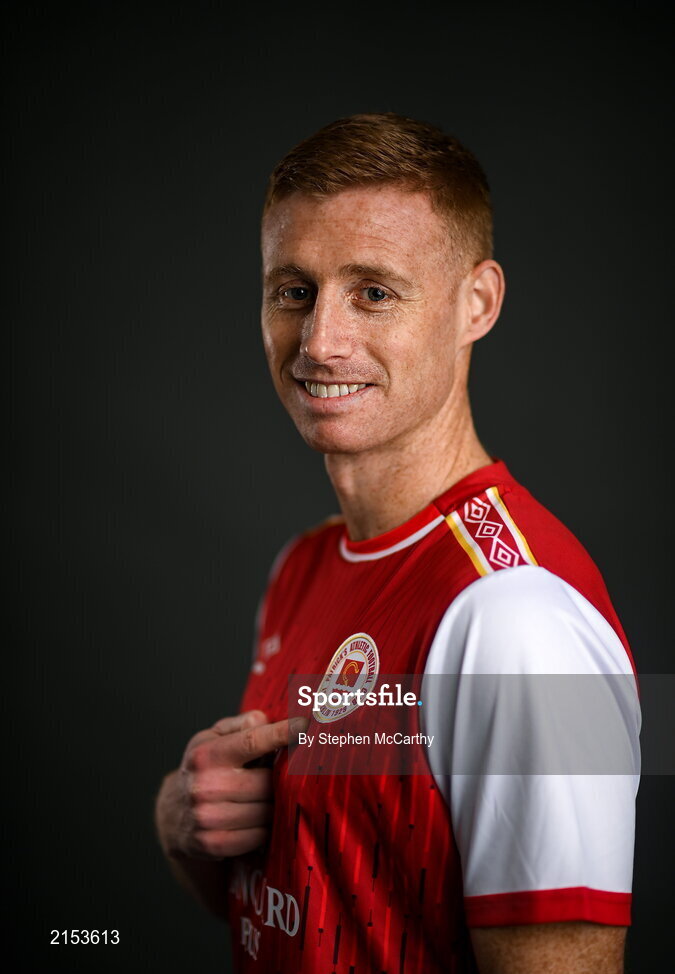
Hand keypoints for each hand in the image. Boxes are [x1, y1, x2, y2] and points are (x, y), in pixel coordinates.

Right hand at [156, 710, 302, 860]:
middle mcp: (204, 785)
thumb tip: (265, 721)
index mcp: (206, 754)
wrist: (172, 813)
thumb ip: (240, 724)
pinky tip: (256, 819)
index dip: (281, 733)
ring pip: (265, 811)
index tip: (305, 725)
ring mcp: (207, 817)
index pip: (251, 741)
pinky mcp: (213, 843)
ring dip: (272, 805)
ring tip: (264, 799)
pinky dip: (263, 828)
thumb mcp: (213, 738)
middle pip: (265, 782)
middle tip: (278, 778)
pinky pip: (258, 836)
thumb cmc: (204, 768)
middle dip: (277, 780)